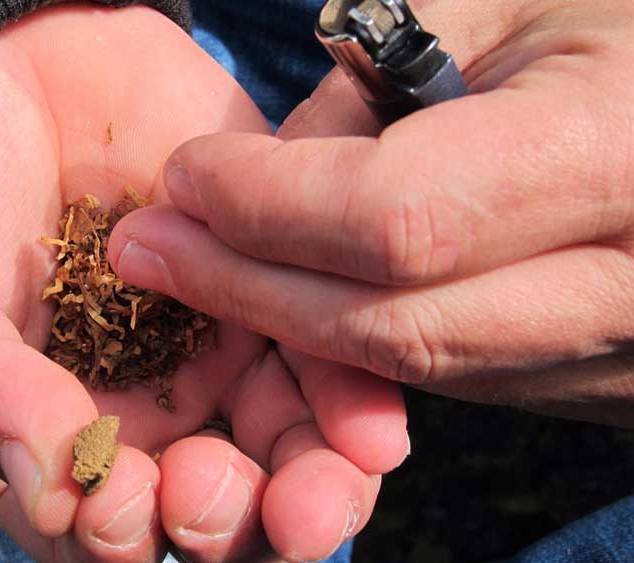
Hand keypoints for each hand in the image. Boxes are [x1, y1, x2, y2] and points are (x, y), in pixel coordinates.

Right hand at [0, 5, 407, 561]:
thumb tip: (52, 484)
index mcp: (45, 423)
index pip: (96, 523)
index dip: (116, 534)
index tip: (120, 500)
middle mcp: (137, 400)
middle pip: (203, 506)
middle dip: (222, 523)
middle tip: (211, 493)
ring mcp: (207, 342)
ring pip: (281, 452)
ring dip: (311, 491)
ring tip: (324, 489)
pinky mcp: (265, 278)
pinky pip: (326, 360)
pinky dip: (352, 405)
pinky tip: (368, 431)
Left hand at [108, 0, 633, 427]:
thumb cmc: (616, 24)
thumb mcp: (503, 4)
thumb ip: (372, 88)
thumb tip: (263, 177)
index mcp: (615, 159)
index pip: (397, 220)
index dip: (267, 206)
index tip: (187, 177)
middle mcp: (630, 288)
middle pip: (393, 326)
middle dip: (246, 289)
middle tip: (150, 250)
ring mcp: (624, 358)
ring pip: (415, 368)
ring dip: (292, 325)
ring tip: (202, 270)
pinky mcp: (605, 384)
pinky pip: (456, 376)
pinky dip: (361, 339)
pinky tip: (300, 293)